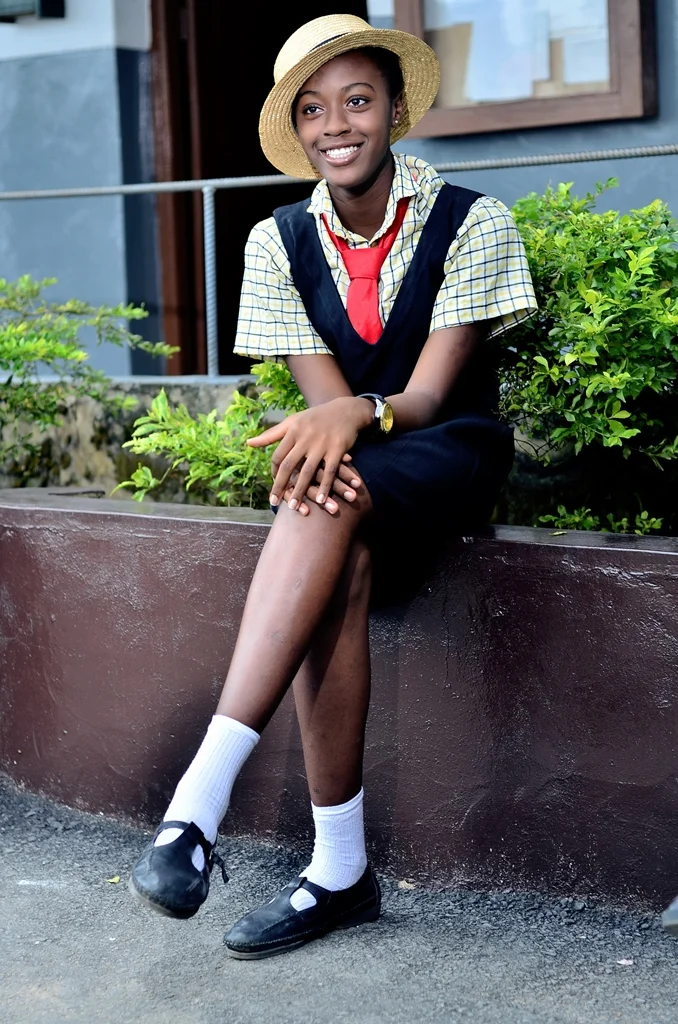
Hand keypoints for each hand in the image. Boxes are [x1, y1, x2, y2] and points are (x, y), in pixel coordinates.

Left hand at [248, 398, 371, 509]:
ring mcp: (321, 444)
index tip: (275, 486)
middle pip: (289, 465)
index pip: (278, 456)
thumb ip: (271, 434)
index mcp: (292, 431)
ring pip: (307, 471)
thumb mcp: (293, 421)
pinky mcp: (337, 449)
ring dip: (300, 491)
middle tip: (275, 502)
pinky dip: (324, 487)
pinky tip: (320, 500)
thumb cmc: (316, 418)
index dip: (274, 473)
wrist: (346, 410)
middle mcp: (305, 437)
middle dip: (281, 486)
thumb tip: (248, 443)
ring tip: (293, 506)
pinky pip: (329, 471)